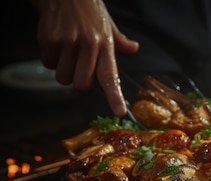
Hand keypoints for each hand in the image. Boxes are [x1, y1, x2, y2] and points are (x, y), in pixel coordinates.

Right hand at [33, 0, 138, 116]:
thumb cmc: (86, 9)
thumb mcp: (107, 24)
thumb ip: (119, 41)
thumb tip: (134, 48)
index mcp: (105, 44)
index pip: (111, 76)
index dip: (115, 97)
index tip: (119, 112)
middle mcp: (89, 44)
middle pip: (82, 84)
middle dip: (79, 80)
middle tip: (79, 65)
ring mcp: (68, 42)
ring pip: (63, 78)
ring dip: (63, 70)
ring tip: (67, 52)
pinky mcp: (49, 39)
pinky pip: (48, 64)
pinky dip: (50, 58)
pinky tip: (56, 44)